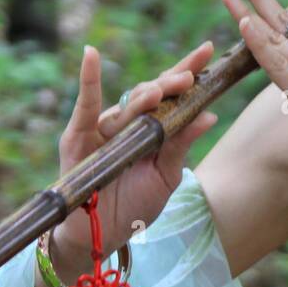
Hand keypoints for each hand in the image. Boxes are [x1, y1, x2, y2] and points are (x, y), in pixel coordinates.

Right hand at [53, 41, 218, 277]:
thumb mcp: (166, 176)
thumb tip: (210, 114)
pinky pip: (84, 105)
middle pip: (151, 92)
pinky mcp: (77, 136)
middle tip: (188, 78)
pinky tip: (90, 55)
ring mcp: (103, 127)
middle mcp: (129, 122)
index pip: (172, 94)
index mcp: (152, 127)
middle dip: (171, 84)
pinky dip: (87, 79)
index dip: (188, 70)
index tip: (207, 50)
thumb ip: (181, 145)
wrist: (101, 236)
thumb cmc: (135, 205)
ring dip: (144, 97)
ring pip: (127, 105)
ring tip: (161, 91)